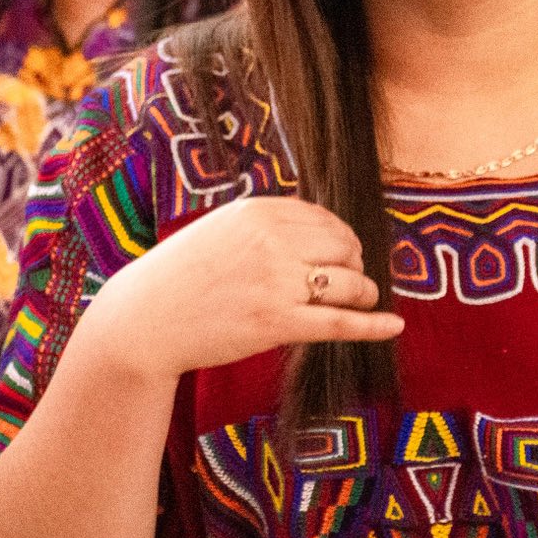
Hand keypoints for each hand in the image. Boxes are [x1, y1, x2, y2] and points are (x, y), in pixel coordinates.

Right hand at [84, 196, 402, 381]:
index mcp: (259, 211)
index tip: (344, 255)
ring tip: (363, 300)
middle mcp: (271, 240)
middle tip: (352, 280)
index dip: (342, 240)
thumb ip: (269, 225)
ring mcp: (275, 281)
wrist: (144, 320)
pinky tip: (393, 326)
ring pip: (348, 284)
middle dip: (355, 264)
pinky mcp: (275, 322)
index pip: (326, 219)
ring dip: (364, 293)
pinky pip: (339, 322)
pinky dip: (372, 325)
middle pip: (344, 248)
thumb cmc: (182, 276)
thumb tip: (326, 233)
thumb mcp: (223, 230)